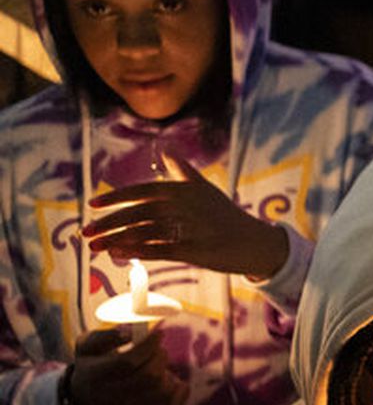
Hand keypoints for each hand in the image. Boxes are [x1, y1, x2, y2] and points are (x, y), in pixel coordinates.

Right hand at [67, 327, 187, 404]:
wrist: (85, 400)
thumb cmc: (92, 365)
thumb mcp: (88, 346)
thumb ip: (107, 336)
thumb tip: (131, 332)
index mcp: (96, 375)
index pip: (128, 362)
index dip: (148, 346)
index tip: (158, 334)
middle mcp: (111, 397)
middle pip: (149, 376)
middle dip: (160, 357)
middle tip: (159, 350)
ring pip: (162, 392)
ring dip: (168, 374)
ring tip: (160, 367)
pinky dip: (180, 392)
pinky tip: (176, 382)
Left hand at [84, 153, 288, 278]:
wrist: (255, 241)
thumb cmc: (226, 216)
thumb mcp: (205, 189)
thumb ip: (183, 171)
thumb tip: (166, 150)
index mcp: (183, 190)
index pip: (142, 191)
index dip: (116, 198)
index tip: (93, 205)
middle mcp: (184, 206)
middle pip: (138, 213)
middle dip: (109, 223)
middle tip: (86, 232)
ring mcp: (190, 227)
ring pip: (144, 232)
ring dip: (116, 239)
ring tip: (96, 247)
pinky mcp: (194, 249)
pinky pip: (159, 250)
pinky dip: (136, 252)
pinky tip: (119, 254)